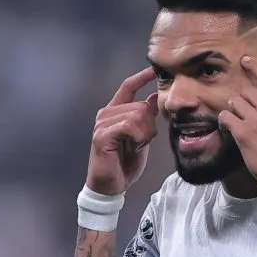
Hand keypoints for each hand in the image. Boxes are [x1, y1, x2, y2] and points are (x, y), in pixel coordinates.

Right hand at [86, 67, 158, 195]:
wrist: (111, 186)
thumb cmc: (124, 163)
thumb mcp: (141, 137)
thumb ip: (146, 118)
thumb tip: (155, 98)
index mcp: (114, 112)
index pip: (127, 87)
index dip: (141, 77)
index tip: (153, 69)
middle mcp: (106, 114)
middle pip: (141, 105)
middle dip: (150, 126)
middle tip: (141, 142)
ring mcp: (102, 124)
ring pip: (138, 115)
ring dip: (144, 134)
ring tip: (135, 146)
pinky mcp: (102, 135)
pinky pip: (130, 126)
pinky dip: (137, 138)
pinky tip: (132, 147)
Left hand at [218, 57, 256, 193]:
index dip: (255, 67)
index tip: (245, 60)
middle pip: (247, 92)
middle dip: (242, 101)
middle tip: (243, 114)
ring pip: (235, 103)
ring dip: (233, 111)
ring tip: (238, 124)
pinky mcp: (244, 133)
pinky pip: (226, 117)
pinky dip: (225, 122)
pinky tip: (229, 129)